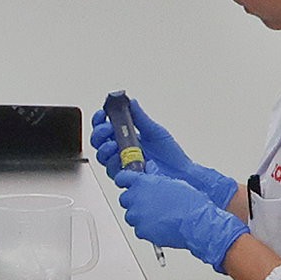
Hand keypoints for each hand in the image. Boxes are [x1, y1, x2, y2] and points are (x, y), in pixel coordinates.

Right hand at [91, 95, 236, 204]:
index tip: (102, 113)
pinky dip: (113, 162)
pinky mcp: (125, 177)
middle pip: (98, 142)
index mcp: (126, 137)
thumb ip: (140, 117)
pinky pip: (112, 170)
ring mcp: (122, 164)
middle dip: (99, 133)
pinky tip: (119, 157)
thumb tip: (131, 102)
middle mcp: (121, 151)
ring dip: (104, 148)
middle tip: (107, 128)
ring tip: (113, 143)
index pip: (105, 127)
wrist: (182, 173)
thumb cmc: (170, 154)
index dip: (100, 119)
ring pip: (102, 156)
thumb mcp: (154, 131)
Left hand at [117, 168, 249, 274]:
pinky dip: (146, 229)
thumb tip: (150, 173)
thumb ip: (156, 179)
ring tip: (157, 217)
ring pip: (131, 216)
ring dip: (140, 216)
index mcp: (143, 182)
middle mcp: (136, 198)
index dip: (124, 181)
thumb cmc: (189, 202)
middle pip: (124, 199)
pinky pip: (138, 230)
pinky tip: (159, 226)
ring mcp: (137, 215)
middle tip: (147, 205)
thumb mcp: (173, 182)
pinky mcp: (141, 231)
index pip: (122, 178)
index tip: (125, 184)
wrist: (196, 222)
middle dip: (133, 202)